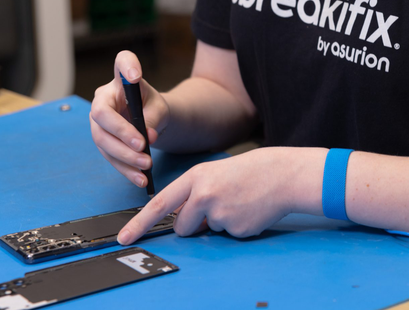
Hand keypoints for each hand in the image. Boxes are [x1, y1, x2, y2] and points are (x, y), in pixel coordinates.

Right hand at [90, 50, 170, 186]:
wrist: (149, 122)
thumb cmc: (152, 107)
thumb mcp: (160, 107)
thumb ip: (154, 117)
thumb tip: (148, 137)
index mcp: (120, 82)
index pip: (121, 63)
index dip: (126, 66)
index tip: (135, 75)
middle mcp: (103, 99)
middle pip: (103, 116)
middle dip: (122, 133)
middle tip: (142, 146)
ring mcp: (98, 123)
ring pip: (103, 141)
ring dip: (125, 156)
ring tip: (146, 166)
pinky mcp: (102, 143)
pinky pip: (110, 158)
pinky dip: (126, 170)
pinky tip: (140, 179)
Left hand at [117, 147, 322, 243]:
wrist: (284, 175)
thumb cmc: (252, 172)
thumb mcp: (217, 173)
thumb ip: (196, 193)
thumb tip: (187, 221)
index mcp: (197, 177)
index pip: (160, 204)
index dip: (139, 223)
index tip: (124, 236)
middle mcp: (204, 195)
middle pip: (182, 225)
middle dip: (194, 225)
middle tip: (219, 206)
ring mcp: (220, 213)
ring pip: (208, 230)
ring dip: (220, 223)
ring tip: (240, 202)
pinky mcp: (236, 229)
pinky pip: (228, 234)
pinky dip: (238, 226)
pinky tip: (250, 210)